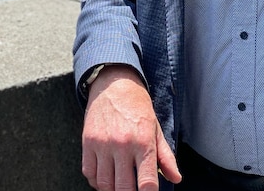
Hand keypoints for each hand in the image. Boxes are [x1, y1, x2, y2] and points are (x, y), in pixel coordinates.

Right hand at [81, 65, 181, 190]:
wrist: (114, 84)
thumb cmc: (137, 107)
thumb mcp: (156, 128)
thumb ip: (166, 156)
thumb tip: (176, 178)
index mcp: (143, 142)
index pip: (147, 183)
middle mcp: (122, 145)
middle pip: (124, 188)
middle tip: (133, 189)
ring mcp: (102, 144)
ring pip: (104, 184)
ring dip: (112, 190)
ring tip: (120, 185)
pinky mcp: (87, 142)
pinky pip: (89, 173)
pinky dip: (97, 181)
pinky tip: (106, 178)